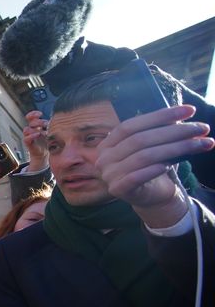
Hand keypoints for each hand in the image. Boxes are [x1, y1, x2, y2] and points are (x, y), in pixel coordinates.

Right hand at [22, 110, 49, 171]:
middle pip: (31, 122)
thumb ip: (53, 126)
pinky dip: (31, 136)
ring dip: (34, 129)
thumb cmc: (49, 142)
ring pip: (26, 129)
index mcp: (36, 126)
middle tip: (44, 124)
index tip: (40, 114)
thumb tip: (62, 119)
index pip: (31, 117)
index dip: (34, 114)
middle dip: (38, 122)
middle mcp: (32, 130)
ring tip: (42, 132)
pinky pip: (26, 138)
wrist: (45, 154)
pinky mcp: (28, 143)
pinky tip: (37, 135)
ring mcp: (29, 136)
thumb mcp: (52, 132)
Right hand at [96, 105, 212, 227]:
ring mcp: (109, 175)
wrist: (151, 197)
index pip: (131, 125)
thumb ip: (160, 132)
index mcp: (108, 143)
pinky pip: (136, 177)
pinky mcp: (118, 190)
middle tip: (202, 128)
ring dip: (175, 148)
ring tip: (201, 144)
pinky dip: (153, 170)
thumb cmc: (152, 167)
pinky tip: (169, 165)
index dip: (160, 116)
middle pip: (140, 140)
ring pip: (144, 157)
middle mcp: (104, 158)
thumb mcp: (154, 146)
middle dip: (174, 132)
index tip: (189, 110)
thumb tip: (184, 114)